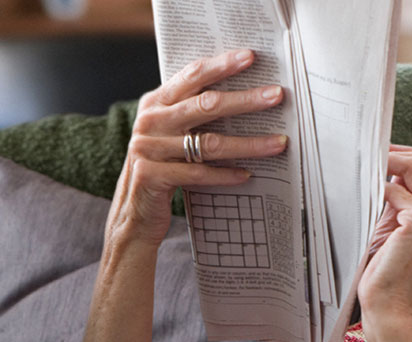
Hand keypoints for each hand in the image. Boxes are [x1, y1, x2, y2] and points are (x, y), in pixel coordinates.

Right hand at [107, 49, 287, 245]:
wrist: (132, 214)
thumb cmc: (162, 167)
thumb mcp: (172, 134)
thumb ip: (194, 113)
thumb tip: (248, 96)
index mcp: (156, 102)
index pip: (192, 75)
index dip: (222, 65)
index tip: (251, 57)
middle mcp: (150, 121)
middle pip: (206, 105)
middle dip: (246, 100)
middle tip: (277, 96)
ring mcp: (148, 148)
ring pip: (209, 143)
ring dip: (249, 144)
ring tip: (279, 143)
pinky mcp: (151, 176)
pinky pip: (198, 173)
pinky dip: (226, 175)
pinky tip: (248, 175)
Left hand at [357, 145, 411, 330]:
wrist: (391, 309)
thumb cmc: (390, 272)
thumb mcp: (401, 228)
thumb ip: (404, 198)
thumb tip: (389, 165)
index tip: (387, 154)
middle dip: (402, 151)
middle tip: (373, 153)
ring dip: (389, 161)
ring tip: (367, 167)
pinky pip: (396, 189)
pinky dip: (377, 187)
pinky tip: (364, 195)